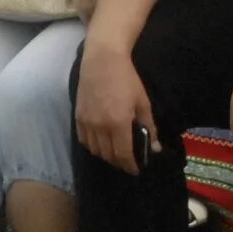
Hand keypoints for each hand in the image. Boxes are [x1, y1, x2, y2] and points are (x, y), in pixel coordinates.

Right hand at [74, 39, 157, 175]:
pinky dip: (93, 147)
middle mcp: (100, 126)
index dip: (130, 165)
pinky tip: (101, 144)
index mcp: (118, 123)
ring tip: (116, 154)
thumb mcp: (143, 102)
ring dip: (106, 156)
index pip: (123, 154)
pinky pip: (83, 140)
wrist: (102, 61)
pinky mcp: (77, 117)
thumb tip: (155, 148)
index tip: (136, 170)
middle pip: (108, 155)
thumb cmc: (127, 79)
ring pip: (94, 150)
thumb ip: (148, 126)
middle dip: (119, 162)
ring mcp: (86, 122)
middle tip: (128, 162)